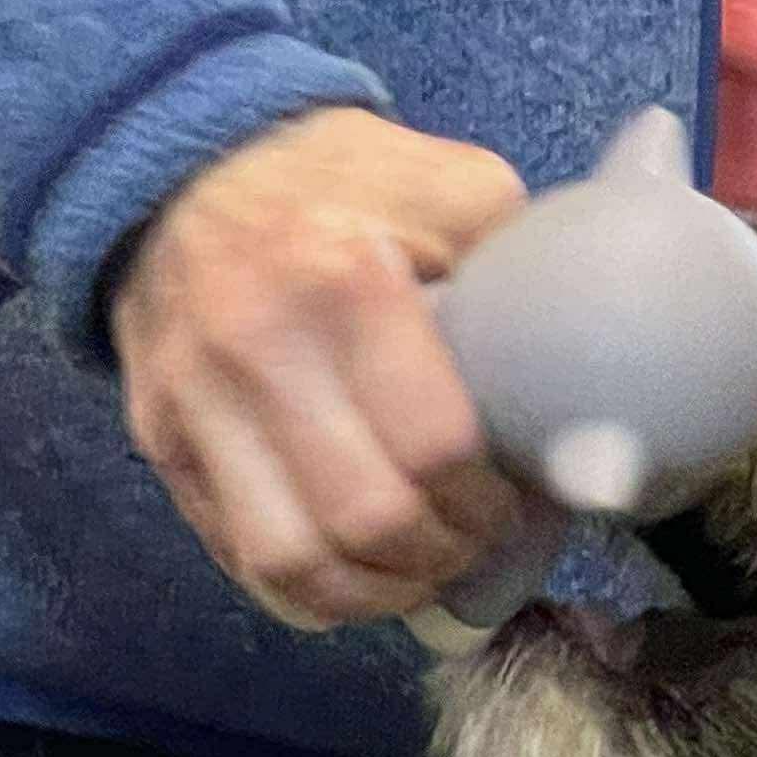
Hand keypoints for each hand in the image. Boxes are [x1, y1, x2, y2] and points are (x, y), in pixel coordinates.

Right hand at [110, 105, 530, 629]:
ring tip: (416, 568)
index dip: (486, 502)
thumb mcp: (449, 191)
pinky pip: (246, 565)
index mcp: (341, 276)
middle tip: (468, 539)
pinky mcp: (160, 439)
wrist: (184, 159)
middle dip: (441, 555)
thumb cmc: (344, 188)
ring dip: (376, 594)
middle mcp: (254, 341)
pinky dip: (315, 597)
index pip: (435, 450)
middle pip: (369, 522)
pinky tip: (357, 574)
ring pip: (297, 564)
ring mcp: (193, 396)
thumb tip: (596, 419)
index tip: (505, 499)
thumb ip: (527, 278)